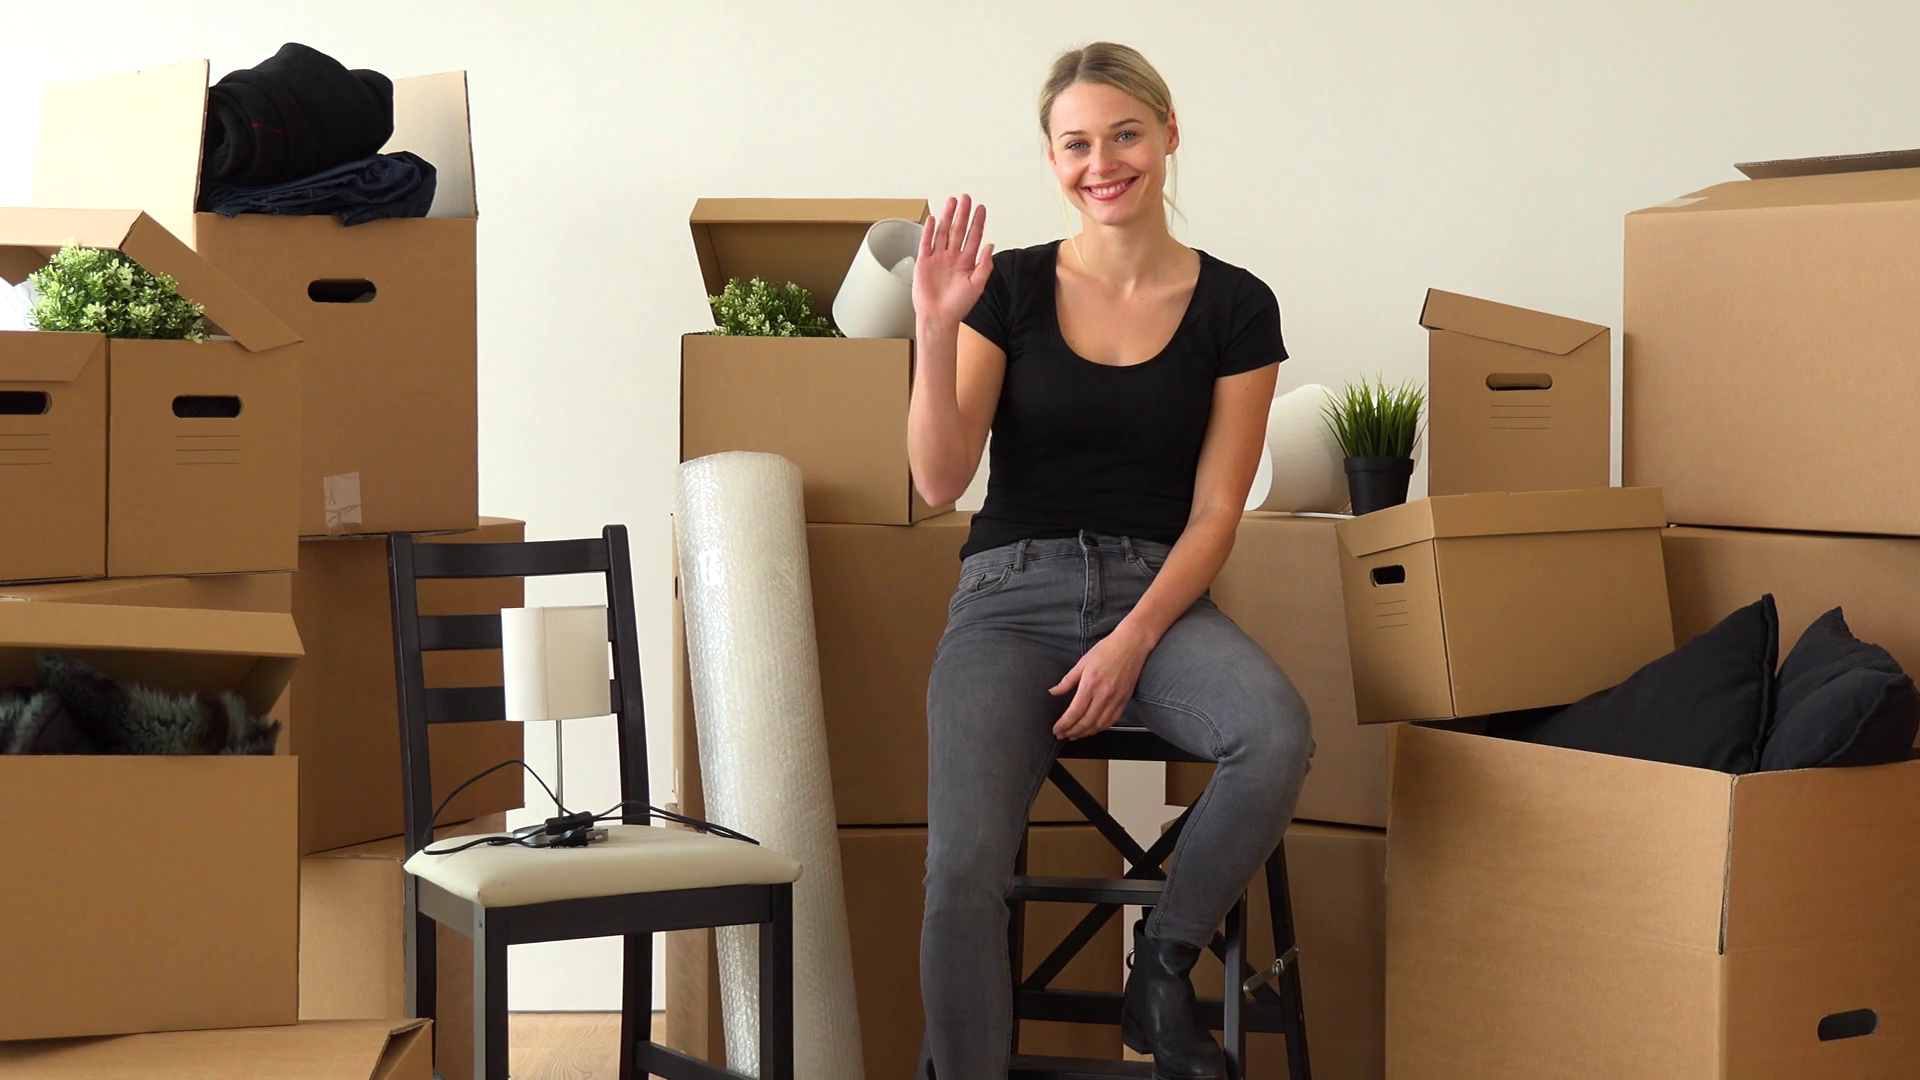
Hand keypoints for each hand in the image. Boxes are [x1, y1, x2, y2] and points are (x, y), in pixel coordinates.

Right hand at [913, 195, 993, 327]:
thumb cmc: (958, 306)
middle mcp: (952, 257)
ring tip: (952, 202)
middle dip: (963, 214)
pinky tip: (932, 219)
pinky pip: (926, 243)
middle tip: (966, 198)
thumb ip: (985, 265)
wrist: (938, 318)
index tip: (981, 209)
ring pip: (943, 232)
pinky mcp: (924, 262)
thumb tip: (990, 245)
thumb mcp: (977, 285)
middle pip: (958, 230)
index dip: (978, 222)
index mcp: (966, 262)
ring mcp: (938, 258)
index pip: (973, 237)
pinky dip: (928, 231)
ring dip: (947, 217)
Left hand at [1050, 628, 1151, 740]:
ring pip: (1098, 725)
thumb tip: (1054, 691)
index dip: (1064, 724)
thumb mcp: (1082, 662)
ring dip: (1085, 733)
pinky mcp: (1124, 701)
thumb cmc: (1108, 649)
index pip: (1075, 712)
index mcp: (1091, 683)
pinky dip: (1100, 728)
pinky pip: (1111, 721)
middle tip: (1062, 735)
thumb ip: (1067, 680)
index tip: (1056, 729)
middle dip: (1072, 732)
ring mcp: (1116, 699)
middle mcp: (1104, 694)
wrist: (1132, 645)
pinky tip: (1092, 729)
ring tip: (1074, 735)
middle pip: (1086, 722)